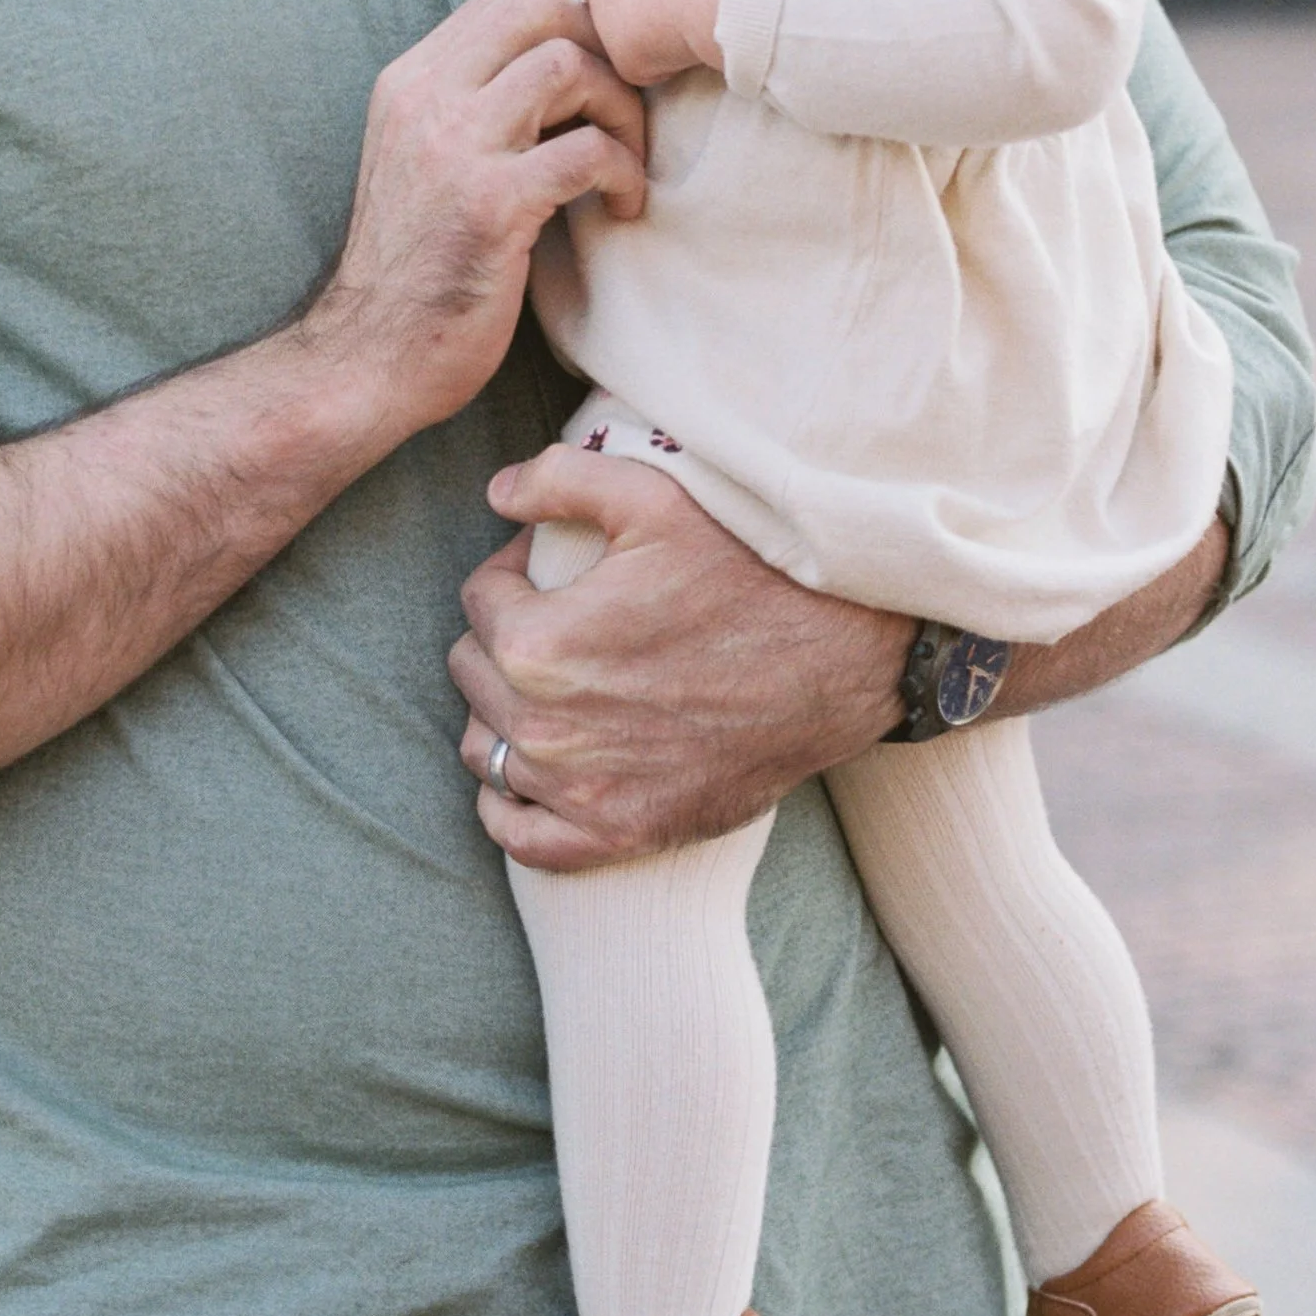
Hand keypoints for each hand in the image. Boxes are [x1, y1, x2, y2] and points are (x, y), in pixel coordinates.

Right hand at [296, 0, 644, 442]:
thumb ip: (471, 107)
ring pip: (569, 67)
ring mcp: (454, 148)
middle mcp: (425, 99)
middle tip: (620, 111)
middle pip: (538, 7)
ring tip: (625, 163)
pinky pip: (585, 151)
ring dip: (621, 111)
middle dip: (602, 49)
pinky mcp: (490, 205)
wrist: (368, 357)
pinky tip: (621, 206)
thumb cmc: (414, 268)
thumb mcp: (424, 161)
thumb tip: (557, 66)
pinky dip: (622, 173)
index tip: (598, 82)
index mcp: (409, 82)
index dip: (573, 24)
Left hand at [451, 447, 907, 866]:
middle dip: (503, 637)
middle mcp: (547, 729)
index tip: (555, 568)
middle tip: (562, 619)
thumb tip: (496, 493)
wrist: (843, 661)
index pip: (479, 599)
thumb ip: (556, 479)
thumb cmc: (752, 572)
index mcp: (540, 645)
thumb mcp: (655, 496)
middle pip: (472, 673)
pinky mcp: (619, 835)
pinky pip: (520, 836)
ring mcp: (581, 791)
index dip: (515, 572)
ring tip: (556, 682)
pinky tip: (540, 767)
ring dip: (504, 712)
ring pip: (485, 749)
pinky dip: (513, 804)